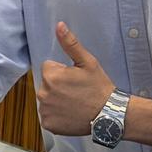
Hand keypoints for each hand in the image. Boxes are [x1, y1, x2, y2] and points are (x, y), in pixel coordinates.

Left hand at [36, 22, 117, 137]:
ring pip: (47, 100)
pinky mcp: (48, 124)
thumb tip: (59, 26)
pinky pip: (48, 116)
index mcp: (50, 76)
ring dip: (56, 101)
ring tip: (74, 103)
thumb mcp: (87, 62)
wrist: (108, 114)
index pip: (48, 68)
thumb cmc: (98, 87)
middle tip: (76, 92)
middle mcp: (43, 94)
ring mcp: (45, 111)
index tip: (74, 79)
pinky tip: (70, 114)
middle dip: (58, 86)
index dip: (62, 72)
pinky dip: (57, 116)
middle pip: (46, 84)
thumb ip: (70, 44)